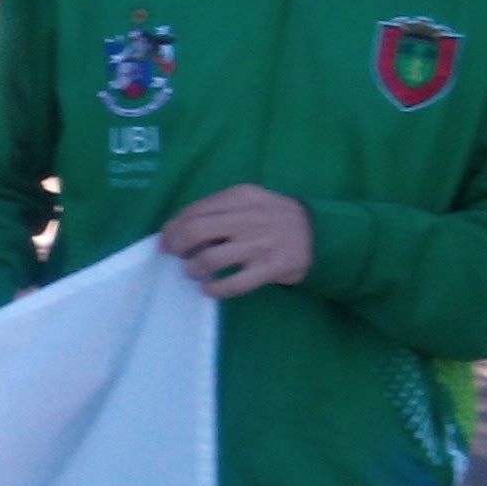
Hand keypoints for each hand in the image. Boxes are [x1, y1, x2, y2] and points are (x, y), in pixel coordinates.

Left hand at [157, 184, 312, 299]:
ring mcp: (259, 243)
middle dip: (176, 247)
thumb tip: (178, 227)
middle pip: (195, 232)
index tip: (165, 241)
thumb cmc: (276, 217)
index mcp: (241, 196)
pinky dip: (214, 289)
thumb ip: (219, 209)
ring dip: (193, 269)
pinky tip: (209, 289)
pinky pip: (232, 284)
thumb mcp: (251, 201)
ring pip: (209, 259)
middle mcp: (248, 217)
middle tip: (175, 257)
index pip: (194, 211)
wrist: (321, 234)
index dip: (172, 228)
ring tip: (194, 272)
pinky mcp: (270, 268)